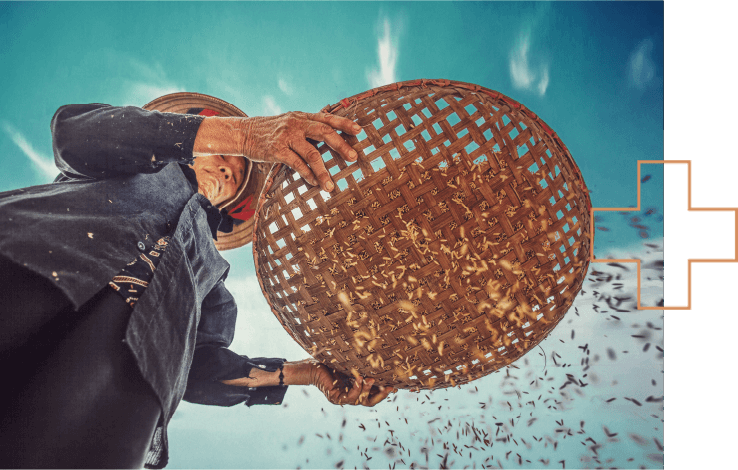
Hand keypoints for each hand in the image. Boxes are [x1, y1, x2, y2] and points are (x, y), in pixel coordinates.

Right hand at [241, 112, 360, 191]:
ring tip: (331, 186)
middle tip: (354, 157)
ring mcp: (287, 137)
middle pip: (324, 133)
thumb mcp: (291, 123)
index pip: (327, 118)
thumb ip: (308, 128)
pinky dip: (307, 175)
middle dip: (341, 145)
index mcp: (303, 117)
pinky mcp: (277, 150)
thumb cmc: (272, 131)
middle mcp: (297, 124)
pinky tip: (314, 183)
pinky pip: (296, 164)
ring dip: (323, 172)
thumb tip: (331, 138)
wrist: (244, 132)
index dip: (344, 124)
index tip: (359, 130)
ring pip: (311, 154)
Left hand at [290, 360, 394, 406]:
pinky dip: (356, 389)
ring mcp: (342, 399)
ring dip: (368, 390)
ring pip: (361, 400)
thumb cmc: (331, 360)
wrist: (311, 364)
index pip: (373, 394)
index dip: (384, 391)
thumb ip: (363, 363)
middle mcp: (350, 396)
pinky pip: (349, 397)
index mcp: (355, 388)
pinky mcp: (335, 398)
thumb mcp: (351, 362)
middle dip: (381, 395)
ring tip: (373, 380)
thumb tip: (380, 352)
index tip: (395, 384)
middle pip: (370, 402)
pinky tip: (360, 379)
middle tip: (390, 387)